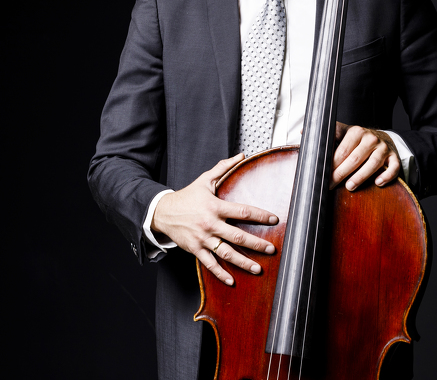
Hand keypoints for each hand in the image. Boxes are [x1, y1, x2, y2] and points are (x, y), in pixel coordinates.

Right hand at [152, 153, 278, 285]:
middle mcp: (210, 224)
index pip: (242, 211)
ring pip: (226, 253)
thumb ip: (223, 168)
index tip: (274, 219)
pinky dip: (220, 273)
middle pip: (237, 235)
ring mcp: (203, 239)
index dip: (260, 215)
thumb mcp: (205, 180)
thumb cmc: (187, 196)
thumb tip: (241, 155)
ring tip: (258, 268)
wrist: (163, 212)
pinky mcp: (195, 249)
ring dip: (243, 262)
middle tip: (272, 249)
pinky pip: (209, 264)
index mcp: (215, 206)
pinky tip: (232, 281)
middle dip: (256, 243)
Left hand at [331, 123, 401, 190]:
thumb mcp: (345, 133)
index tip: (324, 174)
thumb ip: (330, 135)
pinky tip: (378, 183)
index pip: (343, 151)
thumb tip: (305, 134)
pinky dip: (386, 176)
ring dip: (360, 177)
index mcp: (357, 132)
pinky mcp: (394, 157)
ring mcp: (384, 148)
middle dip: (341, 173)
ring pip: (373, 164)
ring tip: (349, 186)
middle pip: (355, 159)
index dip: (332, 164)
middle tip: (331, 184)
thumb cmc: (359, 140)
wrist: (382, 138)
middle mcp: (371, 139)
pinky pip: (393, 168)